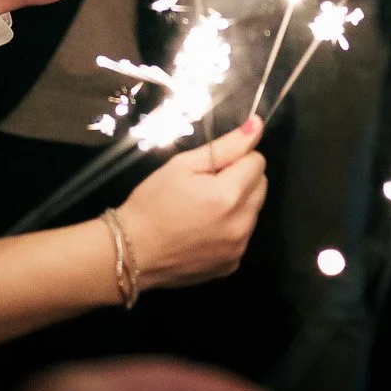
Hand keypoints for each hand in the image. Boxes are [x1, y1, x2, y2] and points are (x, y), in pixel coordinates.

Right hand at [119, 118, 267, 290]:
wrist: (129, 254)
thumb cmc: (152, 204)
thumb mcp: (183, 166)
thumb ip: (225, 146)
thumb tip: (257, 126)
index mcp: (230, 195)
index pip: (257, 162)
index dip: (236, 159)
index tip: (212, 168)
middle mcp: (241, 224)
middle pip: (260, 186)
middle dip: (241, 180)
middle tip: (207, 187)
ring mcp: (238, 248)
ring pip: (253, 212)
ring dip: (238, 205)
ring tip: (203, 210)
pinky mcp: (232, 264)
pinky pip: (243, 236)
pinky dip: (230, 229)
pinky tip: (203, 231)